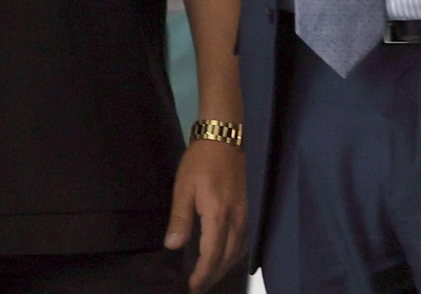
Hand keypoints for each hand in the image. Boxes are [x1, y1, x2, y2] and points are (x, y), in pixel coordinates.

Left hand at [164, 138, 246, 292]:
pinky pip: (243, 242)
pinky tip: (224, 258)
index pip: (212, 255)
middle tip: (198, 287)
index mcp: (218, 216)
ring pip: (237, 252)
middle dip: (212, 275)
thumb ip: (180, 219)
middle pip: (227, 258)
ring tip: (208, 276)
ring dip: (223, 268)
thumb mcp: (183, 188)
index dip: (203, 273)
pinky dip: (233, 255)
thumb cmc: (200, 162)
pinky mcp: (247, 211)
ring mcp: (245, 216)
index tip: (192, 286)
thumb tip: (173, 245)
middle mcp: (236, 221)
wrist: (224, 140)